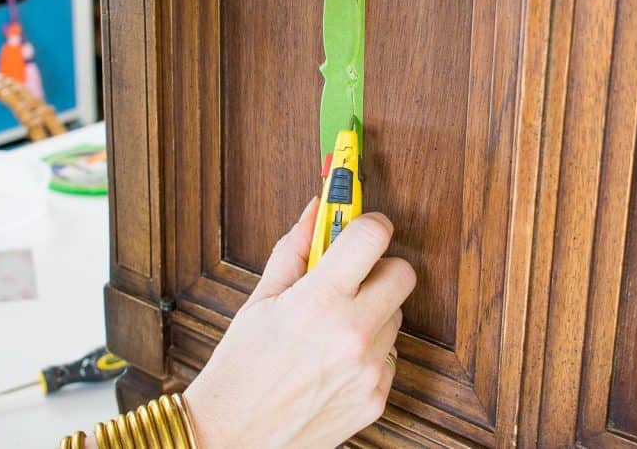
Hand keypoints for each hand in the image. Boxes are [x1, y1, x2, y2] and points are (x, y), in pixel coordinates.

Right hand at [183, 199, 416, 447]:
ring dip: (373, 312)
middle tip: (350, 277)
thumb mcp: (259, 300)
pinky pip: (390, 355)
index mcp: (319, 301)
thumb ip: (294, 249)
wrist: (233, 437)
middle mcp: (352, 334)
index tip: (361, 224)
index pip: (373, 236)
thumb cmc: (240, 369)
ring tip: (332, 328)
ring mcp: (368, 369)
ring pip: (396, 315)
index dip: (368, 223)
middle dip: (379, 268)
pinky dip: (370, 352)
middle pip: (403, 273)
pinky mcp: (376, 398)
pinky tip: (335, 360)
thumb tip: (316, 210)